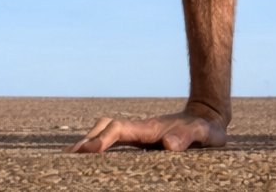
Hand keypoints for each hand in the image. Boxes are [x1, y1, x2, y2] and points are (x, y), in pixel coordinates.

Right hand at [64, 104, 227, 153]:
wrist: (208, 118)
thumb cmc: (206, 129)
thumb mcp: (204, 134)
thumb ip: (188, 138)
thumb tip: (169, 146)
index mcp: (151, 128)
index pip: (119, 130)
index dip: (102, 139)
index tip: (87, 152)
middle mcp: (141, 129)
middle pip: (106, 127)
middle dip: (87, 140)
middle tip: (67, 157)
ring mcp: (140, 134)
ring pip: (107, 131)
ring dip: (89, 141)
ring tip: (70, 158)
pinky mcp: (142, 141)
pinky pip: (115, 141)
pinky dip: (99, 146)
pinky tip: (90, 159)